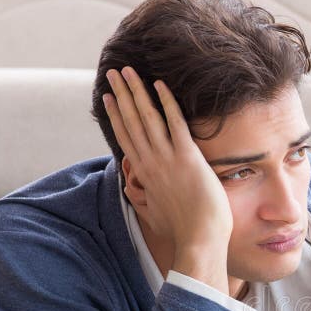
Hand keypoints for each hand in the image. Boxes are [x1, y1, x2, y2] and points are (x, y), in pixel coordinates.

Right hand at [102, 66, 232, 292]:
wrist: (199, 240)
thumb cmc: (183, 232)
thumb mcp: (155, 214)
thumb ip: (145, 199)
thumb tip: (138, 194)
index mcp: (144, 175)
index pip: (127, 138)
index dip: (117, 116)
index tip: (110, 98)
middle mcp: (151, 163)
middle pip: (132, 122)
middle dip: (122, 95)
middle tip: (113, 72)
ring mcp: (168, 159)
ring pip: (148, 118)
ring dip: (137, 92)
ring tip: (128, 71)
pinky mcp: (187, 158)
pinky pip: (175, 123)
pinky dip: (166, 103)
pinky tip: (159, 85)